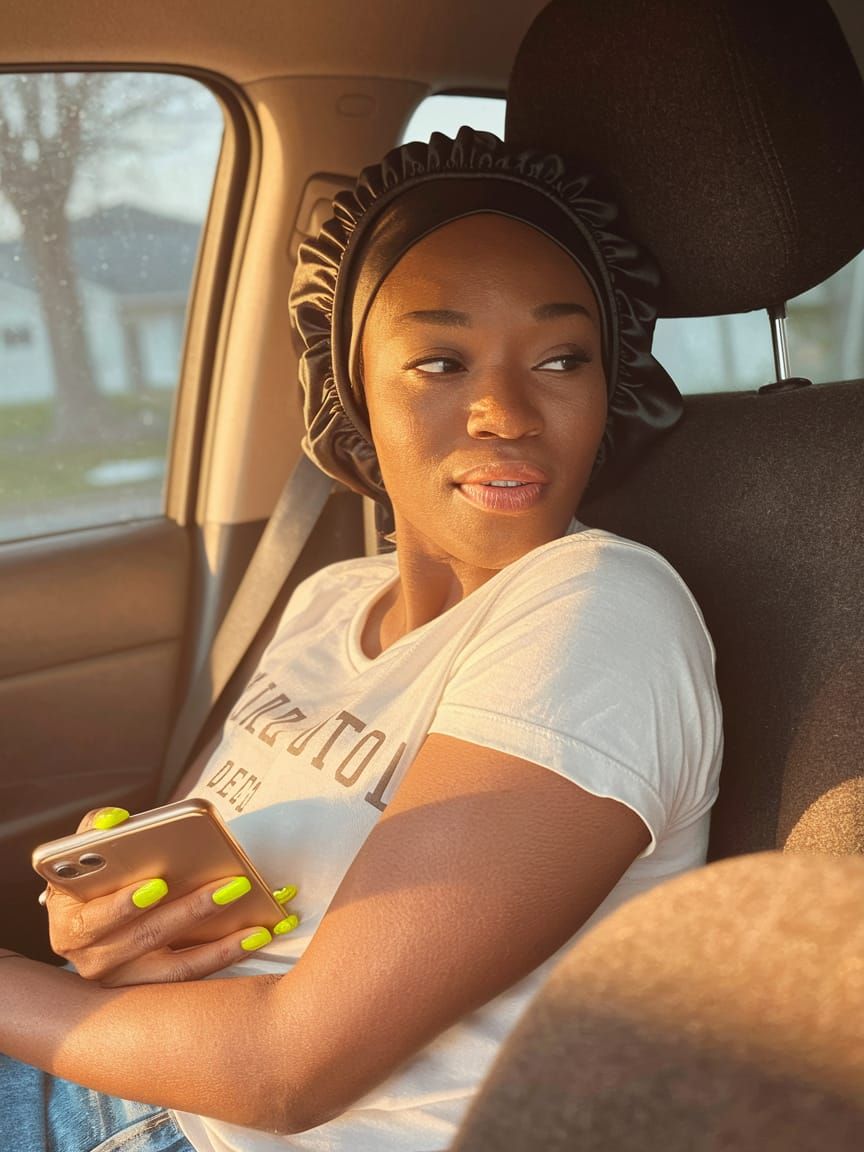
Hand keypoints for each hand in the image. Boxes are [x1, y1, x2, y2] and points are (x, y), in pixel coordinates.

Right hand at [43, 807, 297, 986]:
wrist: (88, 921)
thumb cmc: (92, 881)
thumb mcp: (80, 855)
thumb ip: (95, 829)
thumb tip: (115, 821)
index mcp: (70, 927)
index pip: (95, 920)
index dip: (123, 905)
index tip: (158, 884)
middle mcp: (93, 963)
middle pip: (146, 939)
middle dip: (191, 911)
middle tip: (233, 886)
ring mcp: (126, 983)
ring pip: (176, 969)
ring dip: (221, 945)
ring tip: (259, 924)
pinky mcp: (156, 993)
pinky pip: (195, 977)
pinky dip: (228, 956)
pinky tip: (258, 936)